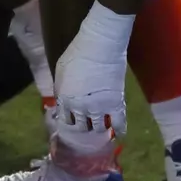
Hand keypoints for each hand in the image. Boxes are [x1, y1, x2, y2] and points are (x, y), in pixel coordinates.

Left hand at [53, 7, 131, 137]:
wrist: (100, 46)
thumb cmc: (77, 53)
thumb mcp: (60, 70)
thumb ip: (60, 87)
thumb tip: (61, 98)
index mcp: (64, 100)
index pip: (64, 119)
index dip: (68, 120)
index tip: (71, 121)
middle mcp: (80, 109)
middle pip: (81, 126)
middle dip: (83, 127)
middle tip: (86, 125)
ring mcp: (99, 108)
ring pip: (98, 128)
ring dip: (98, 129)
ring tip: (100, 129)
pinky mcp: (116, 104)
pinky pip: (119, 123)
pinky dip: (119, 130)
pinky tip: (119, 134)